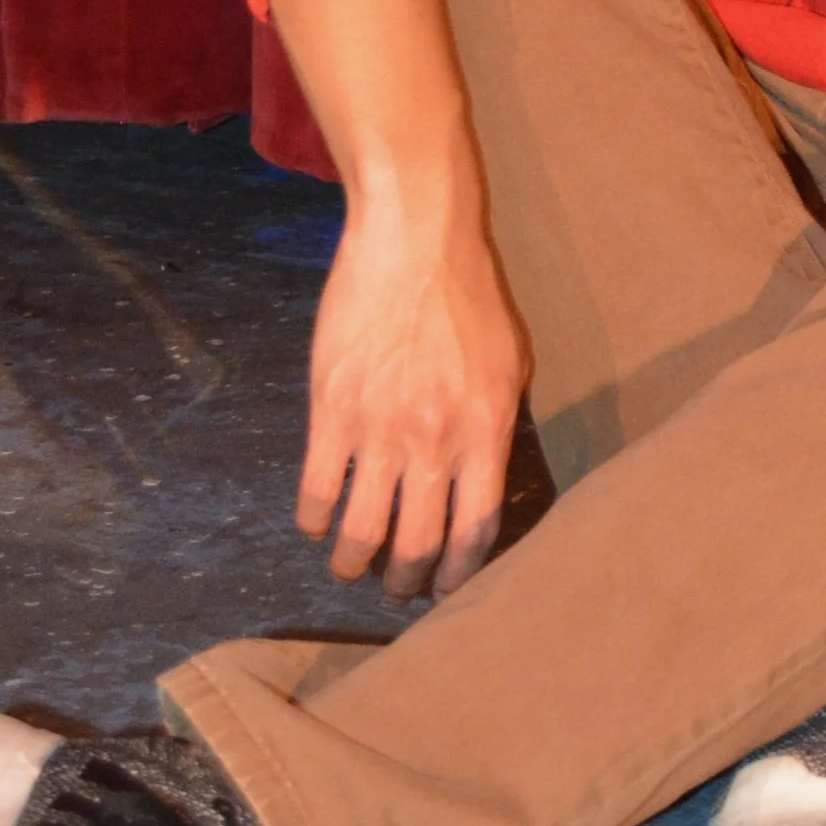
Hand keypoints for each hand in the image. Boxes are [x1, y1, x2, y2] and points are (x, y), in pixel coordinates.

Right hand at [270, 0, 530, 604]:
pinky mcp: (330, 410)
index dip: (461, 571)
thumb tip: (485, 477)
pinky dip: (315, 520)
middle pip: (418, 543)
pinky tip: (319, 524)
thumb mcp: (510, 360)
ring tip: (353, 568)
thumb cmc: (468, 293)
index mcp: (487, 430)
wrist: (414, 237)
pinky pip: (318, 490)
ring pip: (362, 530)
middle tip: (399, 588)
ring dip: (355, 563)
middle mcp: (434, 440)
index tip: (449, 586)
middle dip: (407, 580)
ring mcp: (379, 429)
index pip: (476, 529)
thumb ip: (497, 423)